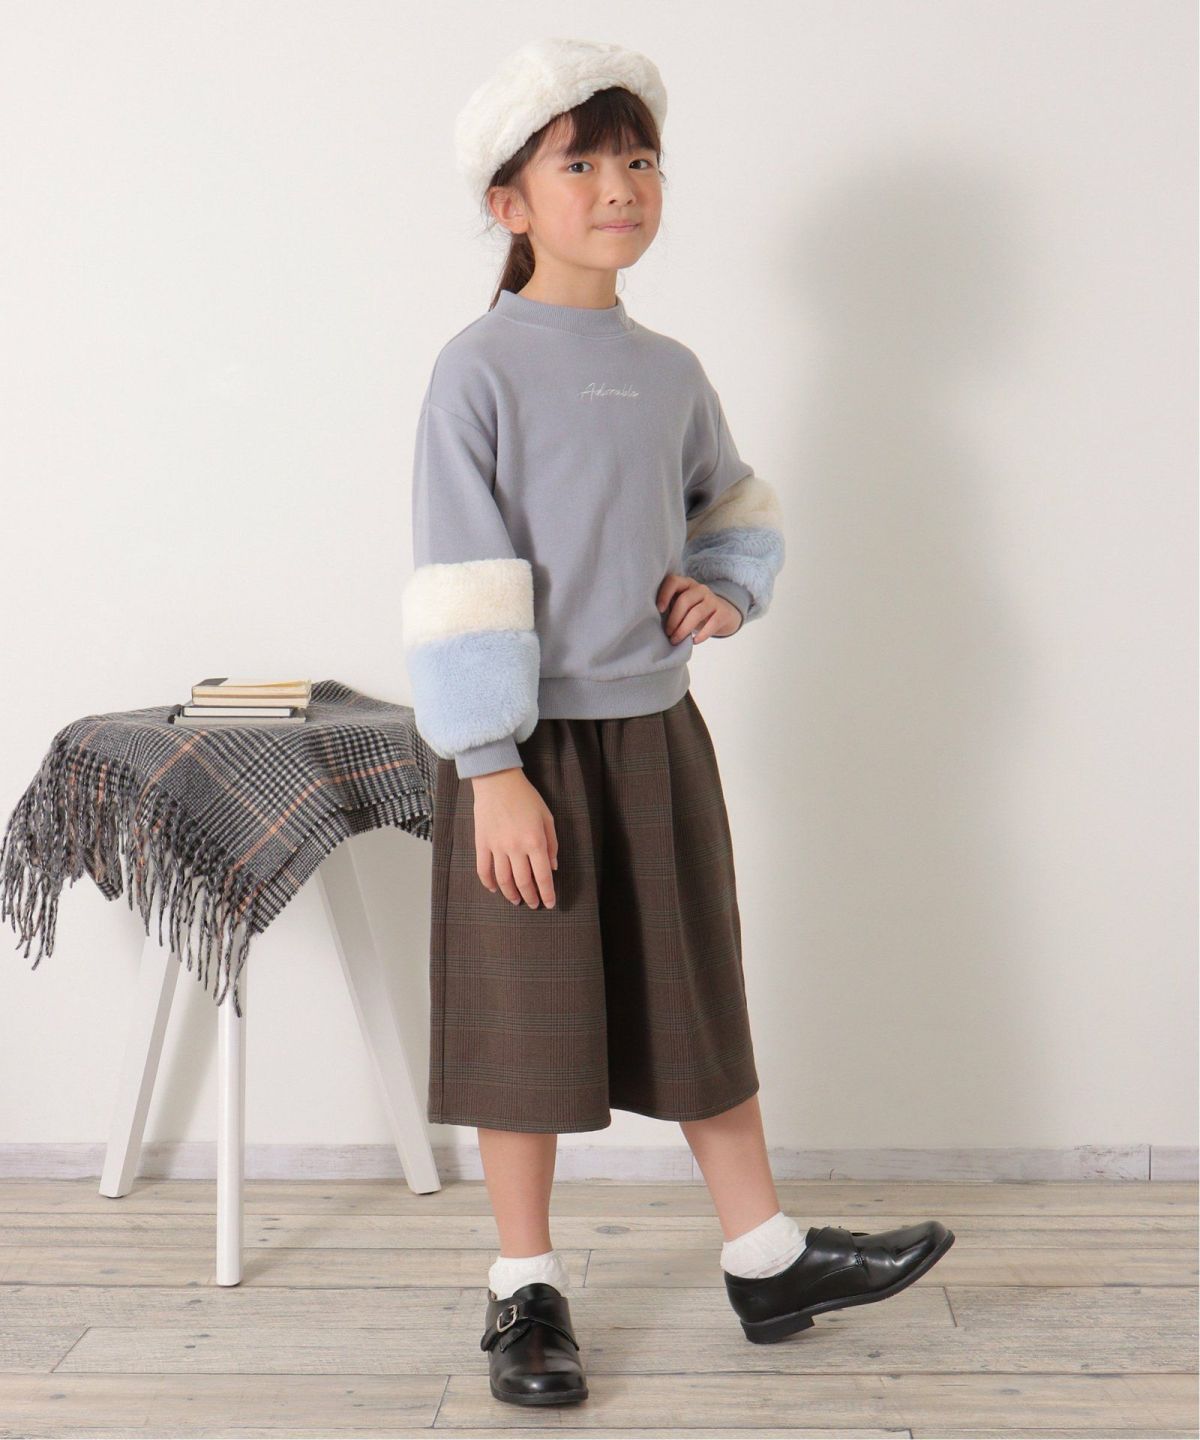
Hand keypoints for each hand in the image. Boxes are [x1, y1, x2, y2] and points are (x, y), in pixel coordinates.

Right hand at [469, 768, 557, 907]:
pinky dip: (488, 883)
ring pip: (503, 880)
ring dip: (511, 894)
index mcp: (535, 841)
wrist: (498, 781)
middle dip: (531, 897)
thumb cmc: (526, 797)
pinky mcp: (482, 843)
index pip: (543, 876)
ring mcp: (496, 847)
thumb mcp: (547, 817)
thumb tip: (553, 867)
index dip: (547, 893)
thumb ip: (552, 844)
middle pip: (523, 882)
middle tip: (534, 904)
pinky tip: (495, 889)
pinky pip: (483, 870)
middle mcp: (516, 848)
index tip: (549, 903)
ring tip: (516, 901)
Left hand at [656, 573, 742, 642]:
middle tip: (667, 633)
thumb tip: (650, 621)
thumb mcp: (681, 605)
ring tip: (675, 640)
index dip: (665, 594)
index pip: (673, 581)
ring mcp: (713, 599)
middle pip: (685, 600)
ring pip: (696, 613)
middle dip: (673, 619)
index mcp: (686, 584)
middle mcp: (700, 588)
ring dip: (683, 629)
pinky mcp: (723, 612)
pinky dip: (702, 634)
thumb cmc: (693, 611)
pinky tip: (694, 641)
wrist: (722, 615)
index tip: (659, 610)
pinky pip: (712, 623)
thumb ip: (670, 606)